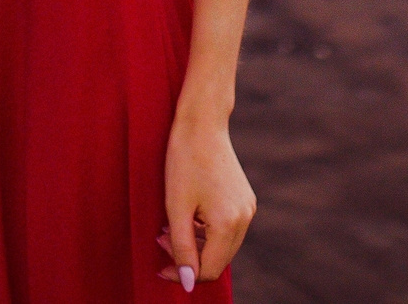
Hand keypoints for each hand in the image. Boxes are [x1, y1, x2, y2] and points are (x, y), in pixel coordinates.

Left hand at [155, 120, 254, 289]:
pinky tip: (187, 216)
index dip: (182, 274)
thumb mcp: (176, 207)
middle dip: (188, 258)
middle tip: (160, 240)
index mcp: (228, 224)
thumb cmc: (184, 161)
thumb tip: (189, 283)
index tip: (160, 267)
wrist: (202, 123)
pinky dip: (206, 231)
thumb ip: (181, 248)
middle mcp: (245, 219)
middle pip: (217, 260)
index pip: (208, 269)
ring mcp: (247, 209)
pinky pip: (226, 229)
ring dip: (196, 245)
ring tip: (169, 228)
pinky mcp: (245, 200)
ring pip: (221, 246)